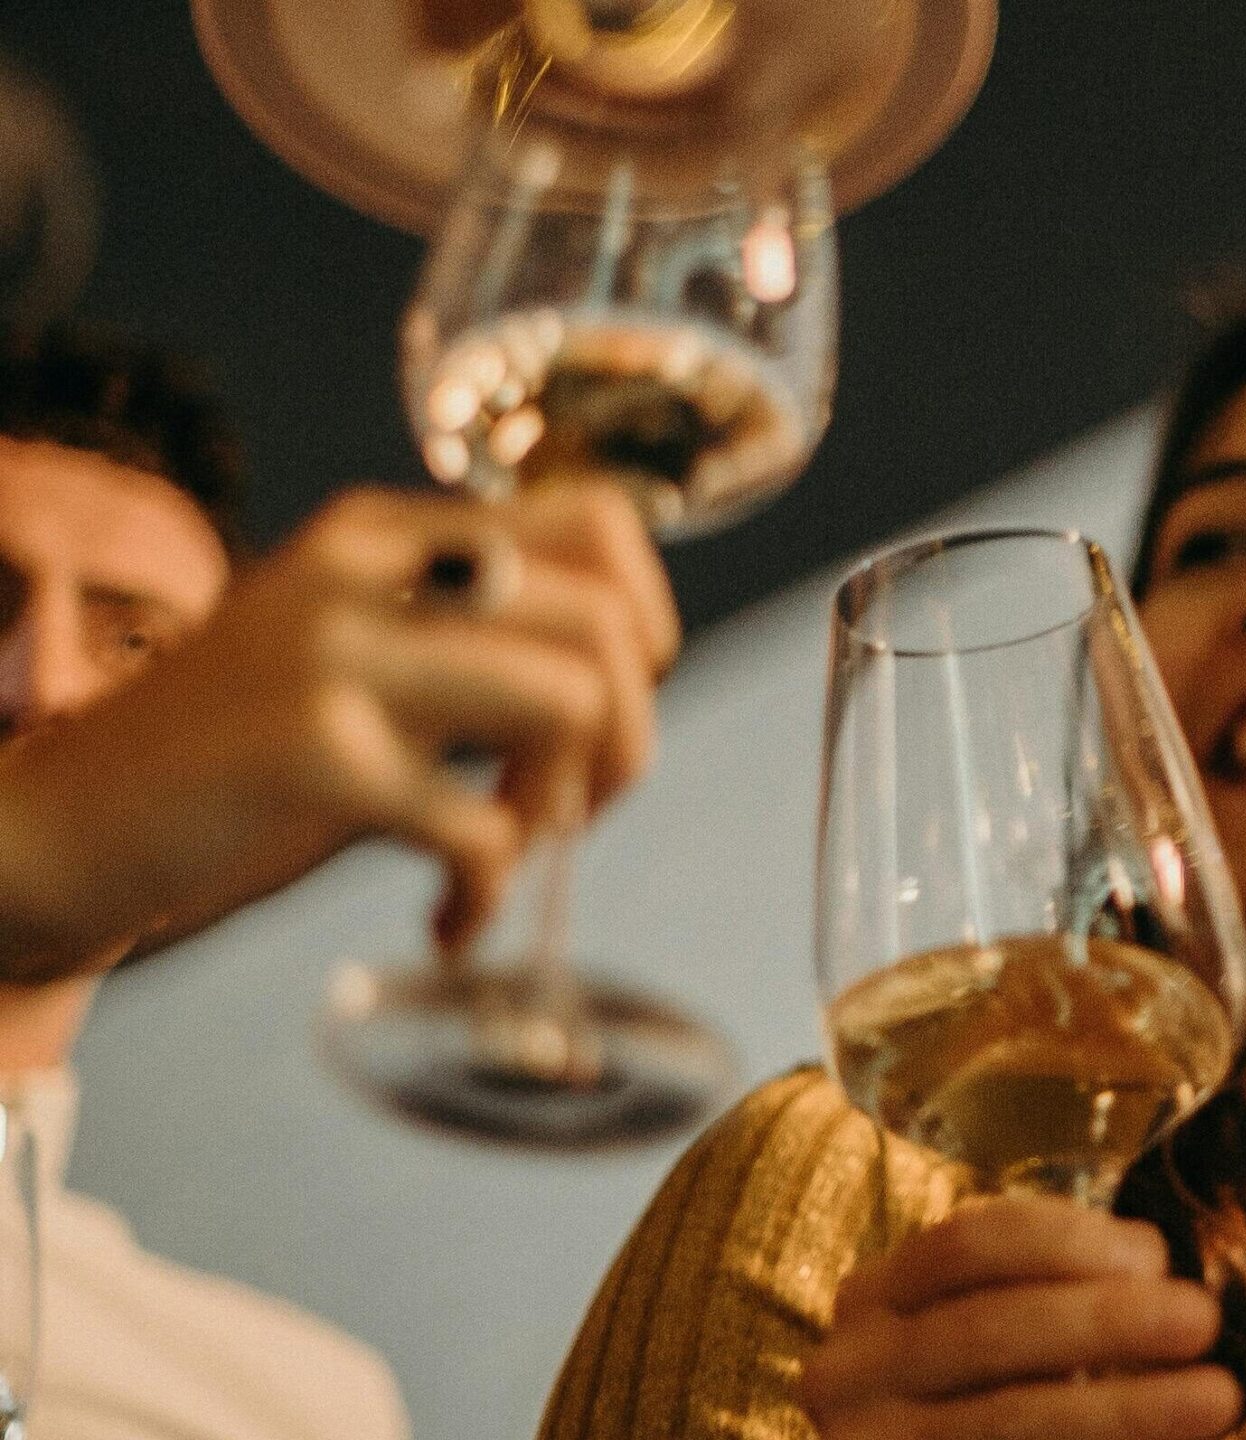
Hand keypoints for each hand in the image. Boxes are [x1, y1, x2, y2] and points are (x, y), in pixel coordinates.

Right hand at [0, 480, 678, 973]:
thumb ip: (467, 645)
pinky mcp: (320, 758)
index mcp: (381, 536)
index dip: (645, 620)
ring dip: (569, 803)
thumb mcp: (354, 661)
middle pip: (605, 620)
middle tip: (575, 810)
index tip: (611, 704)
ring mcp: (339, 658)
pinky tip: (450, 918)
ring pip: (572, 697)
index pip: (596, 521)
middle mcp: (365, 573)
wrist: (56, 827)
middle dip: (627, 733)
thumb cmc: (232, 757)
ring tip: (507, 852)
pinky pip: (488, 827)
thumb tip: (623, 676)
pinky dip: (493, 891)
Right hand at [798, 1195, 1243, 1439]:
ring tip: (1216, 1398)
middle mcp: (849, 1371)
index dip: (1067, 1240)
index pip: (967, 1245)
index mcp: (875, 1299)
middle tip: (1201, 1319)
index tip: (1154, 1254)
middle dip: (1107, 1321)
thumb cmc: (978, 1398)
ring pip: (1005, 1419)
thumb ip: (1049, 1294)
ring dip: (1122, 1409)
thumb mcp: (986, 1332)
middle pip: (989, 1329)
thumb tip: (1156, 1263)